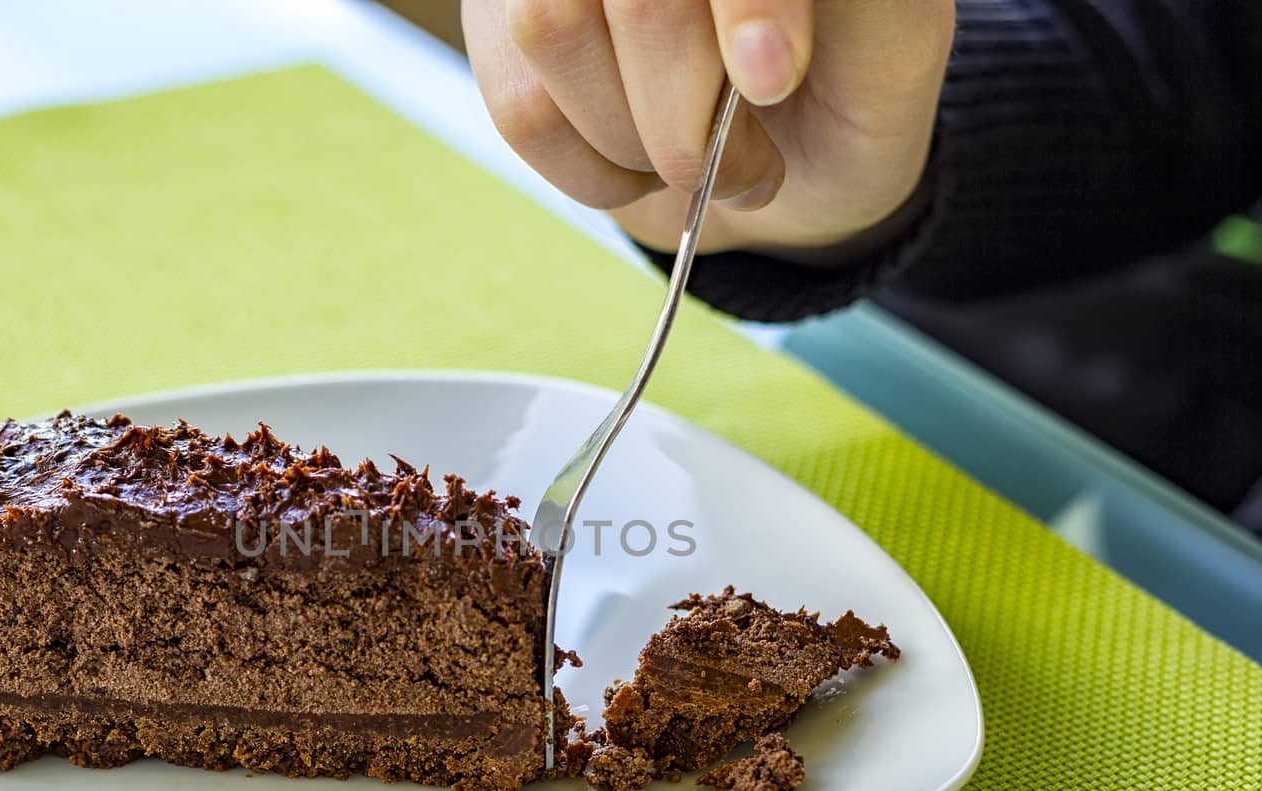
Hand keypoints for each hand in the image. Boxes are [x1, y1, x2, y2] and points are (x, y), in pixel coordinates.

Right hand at [462, 0, 954, 263]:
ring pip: (550, 29)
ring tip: (690, 155)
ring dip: (632, 139)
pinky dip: (590, 172)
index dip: (746, 5)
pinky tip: (636, 165)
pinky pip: (520, 108)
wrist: (785, 154)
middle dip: (687, 110)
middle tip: (750, 163)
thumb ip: (866, 15)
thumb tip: (759, 57)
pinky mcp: (500, 20)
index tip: (771, 80)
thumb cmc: (845, 91)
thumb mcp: (893, 49)